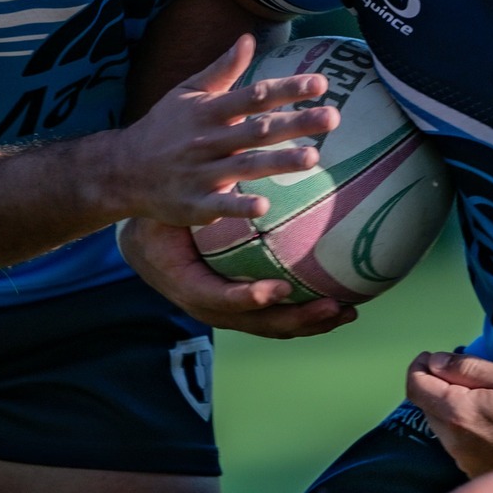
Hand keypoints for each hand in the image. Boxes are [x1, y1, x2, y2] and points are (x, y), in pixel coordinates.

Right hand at [106, 35, 340, 226]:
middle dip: (296, 123)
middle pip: (258, 130)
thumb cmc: (163, 128)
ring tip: (314, 158)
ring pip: (245, 166)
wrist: (121, 170)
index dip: (288, 88)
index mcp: (208, 110)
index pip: (255, 96)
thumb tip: (248, 39)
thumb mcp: (187, 92)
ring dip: (279, 162)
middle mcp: (207, 140)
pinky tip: (264, 207)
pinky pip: (219, 206)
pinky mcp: (193, 204)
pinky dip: (239, 207)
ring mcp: (200, 173)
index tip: (322, 83)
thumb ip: (222, 70)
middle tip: (334, 117)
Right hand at [120, 216, 355, 337]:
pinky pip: (277, 318)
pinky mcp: (243, 311)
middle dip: (298, 318)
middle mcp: (211, 307)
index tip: (281, 288)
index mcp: (189, 286)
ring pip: (273, 326)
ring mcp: (230, 314)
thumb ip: (202, 201)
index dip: (252, 298)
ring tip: (347, 311)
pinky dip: (308, 315)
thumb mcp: (173, 211)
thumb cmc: (161, 223)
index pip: (222, 300)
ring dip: (311, 322)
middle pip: (258, 323)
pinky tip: (339, 304)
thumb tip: (229, 166)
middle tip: (332, 306)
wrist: (145, 248)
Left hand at [406, 352, 492, 474]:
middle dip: (435, 383)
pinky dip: (463, 422)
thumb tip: (436, 362)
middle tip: (460, 369)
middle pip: (426, 405)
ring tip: (482, 391)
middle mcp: (453, 440)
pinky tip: (490, 416)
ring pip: (441, 423)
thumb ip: (469, 368)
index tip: (432, 356)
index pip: (416, 387)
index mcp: (459, 413)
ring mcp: (463, 459)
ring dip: (450, 403)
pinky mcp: (474, 470)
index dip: (419, 366)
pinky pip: (456, 440)